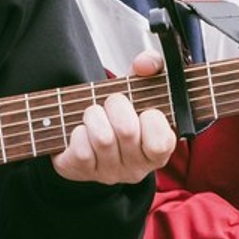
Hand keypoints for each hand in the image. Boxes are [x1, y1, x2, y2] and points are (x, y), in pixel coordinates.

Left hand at [55, 51, 175, 184]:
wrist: (87, 135)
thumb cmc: (119, 112)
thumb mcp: (140, 87)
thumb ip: (151, 66)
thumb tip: (144, 64)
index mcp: (158, 152)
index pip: (161, 141)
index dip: (151, 118)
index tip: (143, 111)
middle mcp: (136, 168)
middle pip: (127, 131)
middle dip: (115, 105)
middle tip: (112, 104)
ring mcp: (109, 174)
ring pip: (102, 139)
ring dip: (94, 116)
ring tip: (95, 115)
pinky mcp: (82, 172)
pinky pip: (81, 150)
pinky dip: (78, 133)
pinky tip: (82, 131)